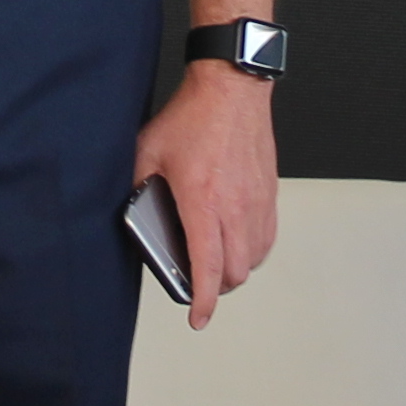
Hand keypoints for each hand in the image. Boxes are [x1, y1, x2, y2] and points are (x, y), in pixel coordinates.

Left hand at [132, 68, 279, 324]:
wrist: (232, 88)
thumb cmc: (192, 116)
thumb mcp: (149, 152)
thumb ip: (140, 187)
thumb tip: (137, 213)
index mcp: (202, 200)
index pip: (207, 266)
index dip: (203, 301)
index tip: (198, 317)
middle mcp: (235, 206)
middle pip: (235, 272)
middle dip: (217, 289)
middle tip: (200, 286)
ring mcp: (257, 200)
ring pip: (254, 259)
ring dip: (236, 271)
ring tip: (217, 266)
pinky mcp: (269, 192)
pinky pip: (267, 237)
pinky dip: (253, 250)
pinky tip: (238, 243)